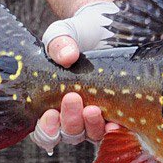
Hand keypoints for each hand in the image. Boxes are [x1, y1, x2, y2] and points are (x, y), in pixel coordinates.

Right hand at [30, 30, 108, 153]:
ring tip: (93, 109)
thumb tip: (67, 56)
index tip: (50, 114)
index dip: (45, 130)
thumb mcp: (64, 34)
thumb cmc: (80, 35)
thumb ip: (58, 42)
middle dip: (69, 121)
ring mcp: (96, 116)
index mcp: (51, 103)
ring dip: (90, 125)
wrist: (110, 27)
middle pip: (67, 134)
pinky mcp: (118, 113)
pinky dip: (113, 130)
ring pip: (90, 134)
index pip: (44, 130)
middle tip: (73, 98)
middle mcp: (73, 115)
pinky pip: (115, 130)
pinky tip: (115, 123)